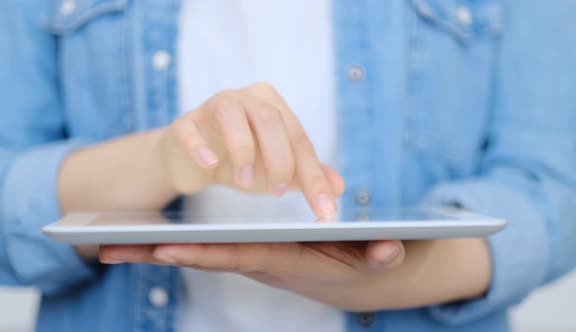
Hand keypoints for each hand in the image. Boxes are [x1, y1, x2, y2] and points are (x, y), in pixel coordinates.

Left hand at [99, 239, 405, 311]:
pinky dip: (177, 246)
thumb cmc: (365, 263)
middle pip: (206, 257)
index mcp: (286, 261)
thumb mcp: (378, 257)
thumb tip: (388, 250)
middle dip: (159, 254)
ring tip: (112, 243)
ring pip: (201, 254)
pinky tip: (150, 239)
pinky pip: (209, 249)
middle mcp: (261, 261)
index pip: (241, 256)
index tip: (165, 246)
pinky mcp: (251, 252)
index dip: (205, 252)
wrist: (358, 279)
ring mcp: (252, 257)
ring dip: (157, 250)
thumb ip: (383, 255)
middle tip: (109, 249)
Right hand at [159, 82, 342, 216]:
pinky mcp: (184, 124)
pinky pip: (190, 130)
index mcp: (273, 105)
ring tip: (245, 182)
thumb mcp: (276, 170)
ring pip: (231, 114)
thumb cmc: (239, 161)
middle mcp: (245, 98)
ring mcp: (210, 107)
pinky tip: (210, 164)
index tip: (325, 209)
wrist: (191, 161)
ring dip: (243, 150)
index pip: (299, 139)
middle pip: (270, 119)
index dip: (314, 176)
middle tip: (278, 192)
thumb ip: (306, 175)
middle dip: (280, 159)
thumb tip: (339, 188)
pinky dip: (201, 147)